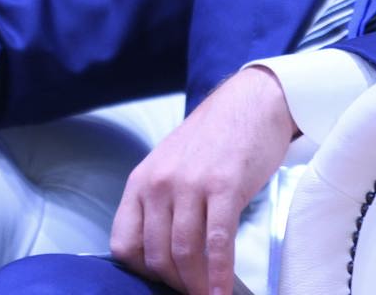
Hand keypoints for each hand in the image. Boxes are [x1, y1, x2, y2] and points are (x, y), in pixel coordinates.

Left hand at [111, 67, 297, 294]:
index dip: (143, 273)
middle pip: (156, 255)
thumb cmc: (214, 139)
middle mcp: (159, 183)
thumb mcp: (170, 167)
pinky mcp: (224, 186)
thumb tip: (165, 256)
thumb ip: (160, 204)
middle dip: (175, 284)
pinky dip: (219, 274)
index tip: (164, 282)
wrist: (251, 101)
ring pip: (184, 253)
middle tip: (192, 293)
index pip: (124, 245)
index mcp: (140, 182)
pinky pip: (217, 241)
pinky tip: (223, 290)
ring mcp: (190, 184)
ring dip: (196, 285)